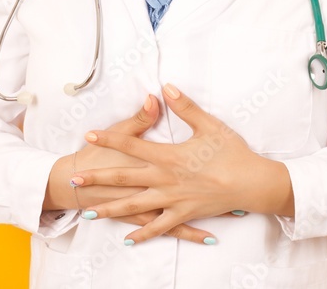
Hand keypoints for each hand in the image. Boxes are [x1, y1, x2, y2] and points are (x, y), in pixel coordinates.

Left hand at [70, 84, 294, 244]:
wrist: (251, 184)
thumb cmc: (232, 152)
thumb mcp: (209, 125)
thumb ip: (185, 107)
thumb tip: (165, 88)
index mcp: (169, 156)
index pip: (132, 145)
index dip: (109, 139)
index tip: (90, 135)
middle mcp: (165, 180)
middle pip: (124, 179)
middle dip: (98, 180)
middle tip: (75, 181)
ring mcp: (172, 200)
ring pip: (135, 207)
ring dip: (111, 210)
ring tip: (90, 213)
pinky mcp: (183, 214)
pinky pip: (159, 227)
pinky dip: (143, 234)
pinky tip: (128, 239)